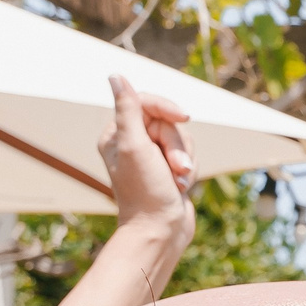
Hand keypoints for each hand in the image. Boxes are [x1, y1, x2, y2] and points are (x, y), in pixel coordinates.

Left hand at [100, 75, 195, 243]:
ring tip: (178, 182)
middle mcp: (133, 142)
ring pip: (182, 138)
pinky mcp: (169, 168)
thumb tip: (115, 75)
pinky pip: (189, 155)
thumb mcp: (134, 145)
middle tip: (174, 169)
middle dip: (177, 146)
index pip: (146, 102)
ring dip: (185, 160)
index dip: (167, 108)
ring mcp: (152, 156)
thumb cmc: (145, 191)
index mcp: (117, 134)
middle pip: (168, 122)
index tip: (184, 117)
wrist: (161, 230)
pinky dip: (190, 170)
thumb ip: (127, 109)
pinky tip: (181, 187)